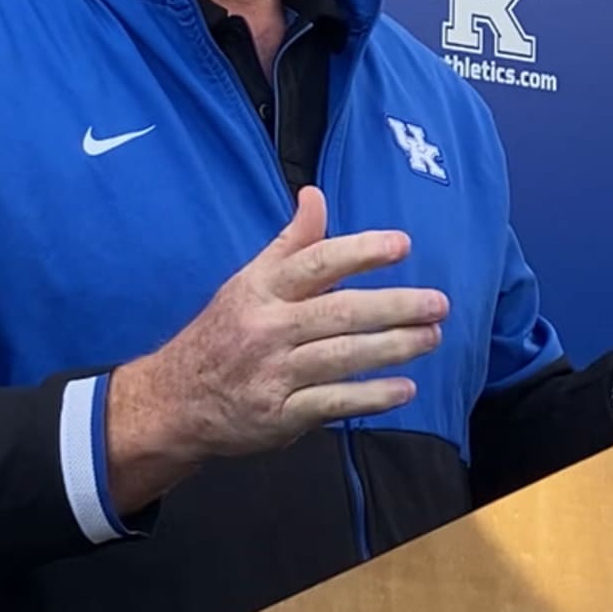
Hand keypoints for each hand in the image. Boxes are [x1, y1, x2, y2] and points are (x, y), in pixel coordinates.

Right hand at [106, 186, 447, 511]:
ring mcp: (274, 374)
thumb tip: (315, 195)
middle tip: (439, 302)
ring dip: (394, 347)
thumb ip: (291, 242)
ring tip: (433, 336)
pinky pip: (333, 404)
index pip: (317, 262)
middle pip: (340, 311)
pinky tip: (405, 388)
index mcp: (263, 289)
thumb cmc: (224, 331)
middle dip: (395, 306)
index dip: (362, 251)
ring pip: (343, 356)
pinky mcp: (279, 416)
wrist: (173, 401)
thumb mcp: (249, 280)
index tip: (402, 245)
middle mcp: (269, 328)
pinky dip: (371, 397)